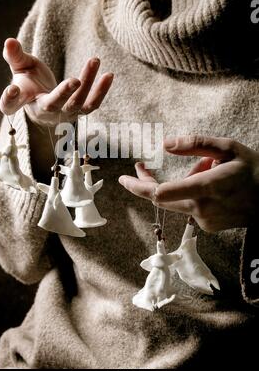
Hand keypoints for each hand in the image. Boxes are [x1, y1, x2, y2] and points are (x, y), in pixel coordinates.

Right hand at [0, 38, 113, 125]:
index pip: (10, 105)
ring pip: (77, 102)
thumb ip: (15, 56)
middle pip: (52, 105)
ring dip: (88, 82)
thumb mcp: (20, 67)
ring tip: (94, 60)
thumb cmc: (30, 82)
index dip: (9, 99)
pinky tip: (109, 75)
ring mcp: (63, 114)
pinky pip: (92, 105)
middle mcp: (43, 112)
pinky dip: (101, 91)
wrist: (44, 101)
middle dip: (63, 93)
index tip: (13, 89)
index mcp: (23, 102)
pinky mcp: (79, 112)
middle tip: (75, 80)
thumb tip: (9, 41)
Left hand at [119, 136, 258, 232]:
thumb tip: (165, 144)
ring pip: (176, 201)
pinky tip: (211, 184)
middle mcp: (202, 208)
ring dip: (178, 185)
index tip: (123, 178)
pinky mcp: (207, 227)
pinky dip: (190, 194)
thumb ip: (196, 144)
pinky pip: (189, 208)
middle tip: (141, 167)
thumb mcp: (228, 147)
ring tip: (207, 167)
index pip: (163, 193)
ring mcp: (204, 221)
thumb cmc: (253, 170)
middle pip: (160, 199)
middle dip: (147, 183)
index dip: (139, 186)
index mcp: (207, 187)